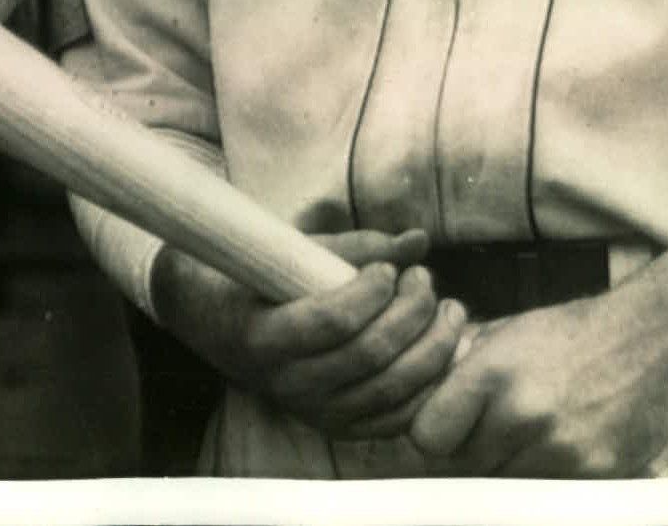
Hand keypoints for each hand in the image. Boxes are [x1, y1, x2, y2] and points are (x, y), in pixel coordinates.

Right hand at [153, 228, 469, 438]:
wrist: (218, 327)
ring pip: (390, 391)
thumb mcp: (295, 254)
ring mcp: (315, 412)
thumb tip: (419, 240)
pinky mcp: (338, 427)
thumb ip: (358, 246)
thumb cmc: (261, 278)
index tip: (388, 269)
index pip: (332, 322)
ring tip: (449, 309)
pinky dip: (430, 386)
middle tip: (425, 280)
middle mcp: (289, 384)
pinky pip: (396, 419)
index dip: (371, 292)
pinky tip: (445, 349)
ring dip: (433, 347)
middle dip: (412, 313)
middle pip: (370, 356)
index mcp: (266, 337)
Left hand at [407, 289, 667, 475]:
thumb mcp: (508, 331)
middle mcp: (524, 413)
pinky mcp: (595, 473)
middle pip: (464, 467)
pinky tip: (560, 446)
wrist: (654, 337)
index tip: (443, 431)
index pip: (428, 437)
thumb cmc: (574, 331)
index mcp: (493, 372)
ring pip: (504, 485)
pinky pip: (548, 492)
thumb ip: (462, 367)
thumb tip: (416, 394)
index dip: (433, 436)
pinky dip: (546, 479)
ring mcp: (561, 448)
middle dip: (470, 454)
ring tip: (528, 437)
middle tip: (491, 433)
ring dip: (508, 470)